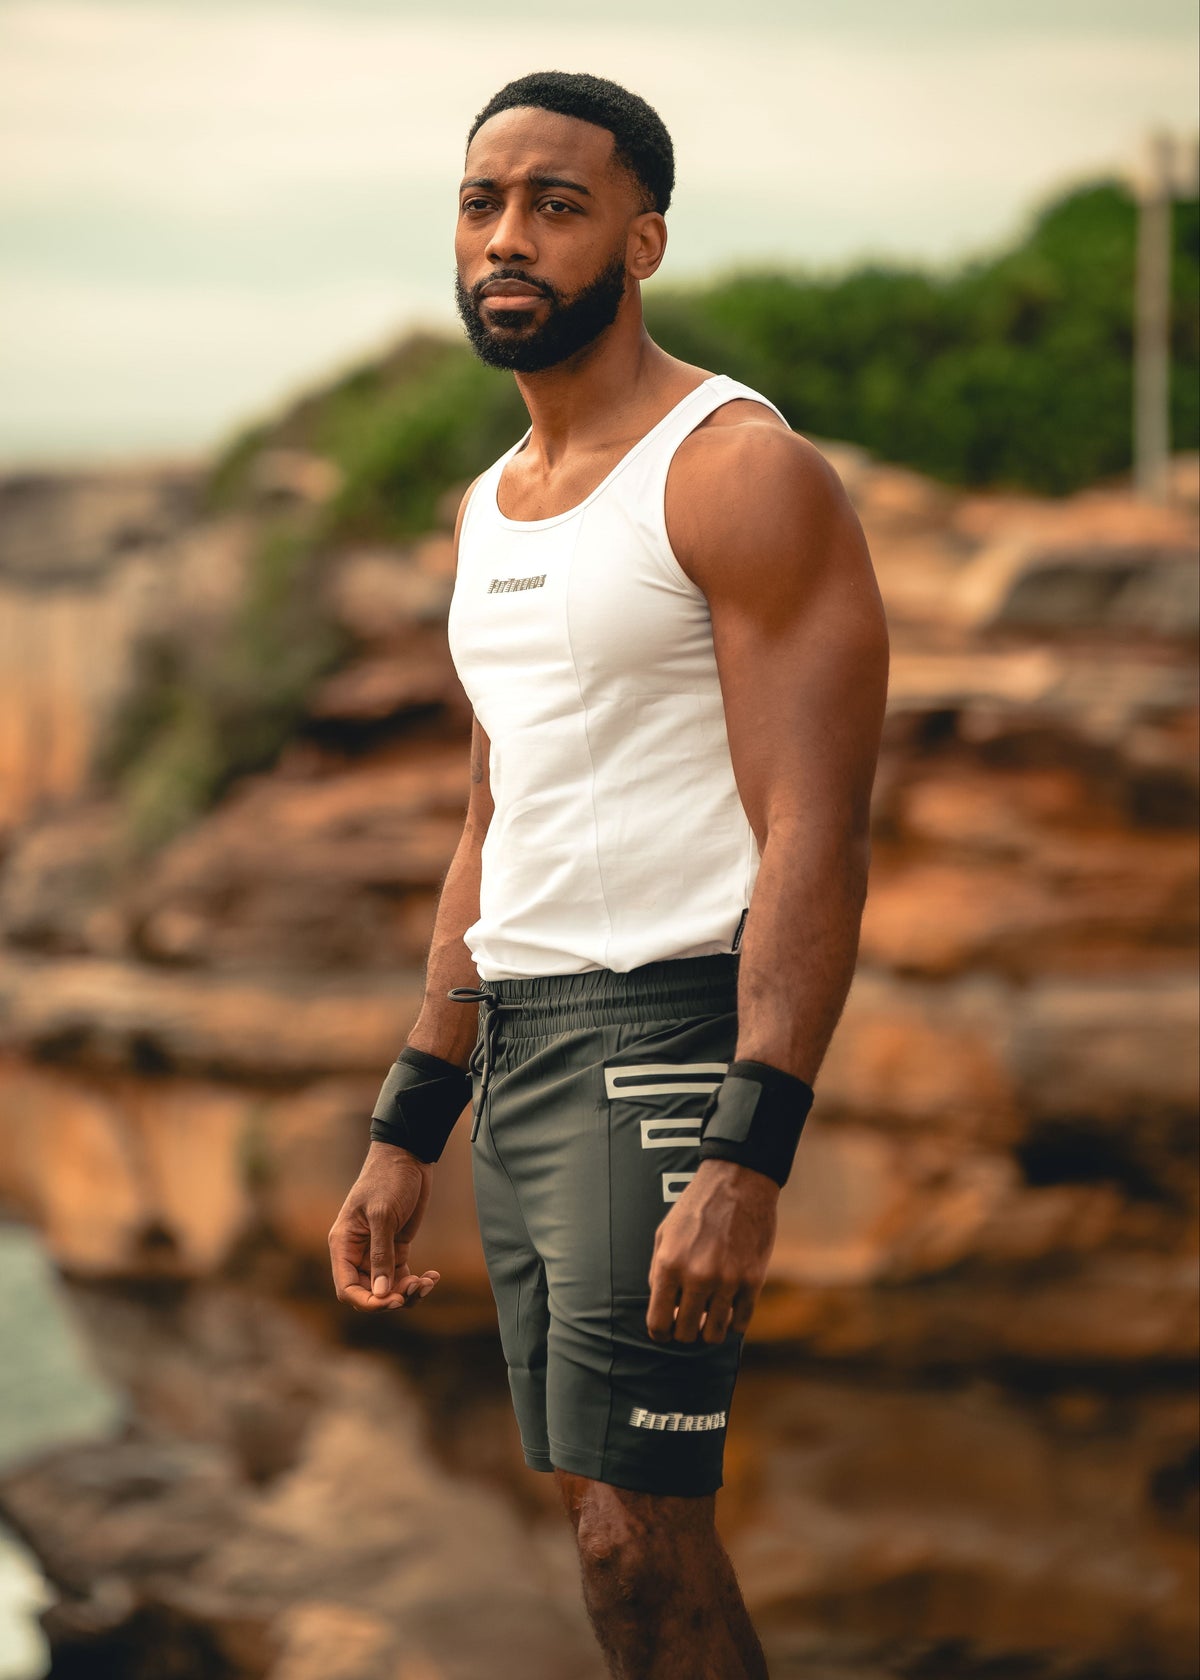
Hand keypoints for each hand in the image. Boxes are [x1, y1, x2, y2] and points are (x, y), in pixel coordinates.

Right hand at [328, 1141, 439, 1311]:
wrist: (408, 1157)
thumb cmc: (388, 1179)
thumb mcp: (383, 1215)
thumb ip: (381, 1254)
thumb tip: (380, 1293)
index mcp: (344, 1245)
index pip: (347, 1288)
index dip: (367, 1302)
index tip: (391, 1301)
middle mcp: (357, 1253)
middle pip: (370, 1293)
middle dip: (392, 1297)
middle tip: (416, 1287)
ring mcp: (378, 1252)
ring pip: (388, 1288)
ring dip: (407, 1292)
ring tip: (427, 1282)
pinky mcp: (397, 1248)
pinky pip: (402, 1276)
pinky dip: (417, 1281)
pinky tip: (433, 1275)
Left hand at [646, 1158, 778, 1344]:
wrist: (738, 1181)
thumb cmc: (697, 1206)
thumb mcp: (664, 1233)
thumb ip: (658, 1272)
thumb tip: (663, 1305)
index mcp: (670, 1265)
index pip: (659, 1322)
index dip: (660, 1334)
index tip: (665, 1333)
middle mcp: (698, 1277)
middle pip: (686, 1334)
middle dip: (684, 1332)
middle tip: (688, 1323)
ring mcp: (728, 1281)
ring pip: (715, 1334)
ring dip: (709, 1331)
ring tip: (708, 1319)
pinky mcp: (753, 1281)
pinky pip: (741, 1322)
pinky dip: (733, 1321)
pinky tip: (729, 1309)